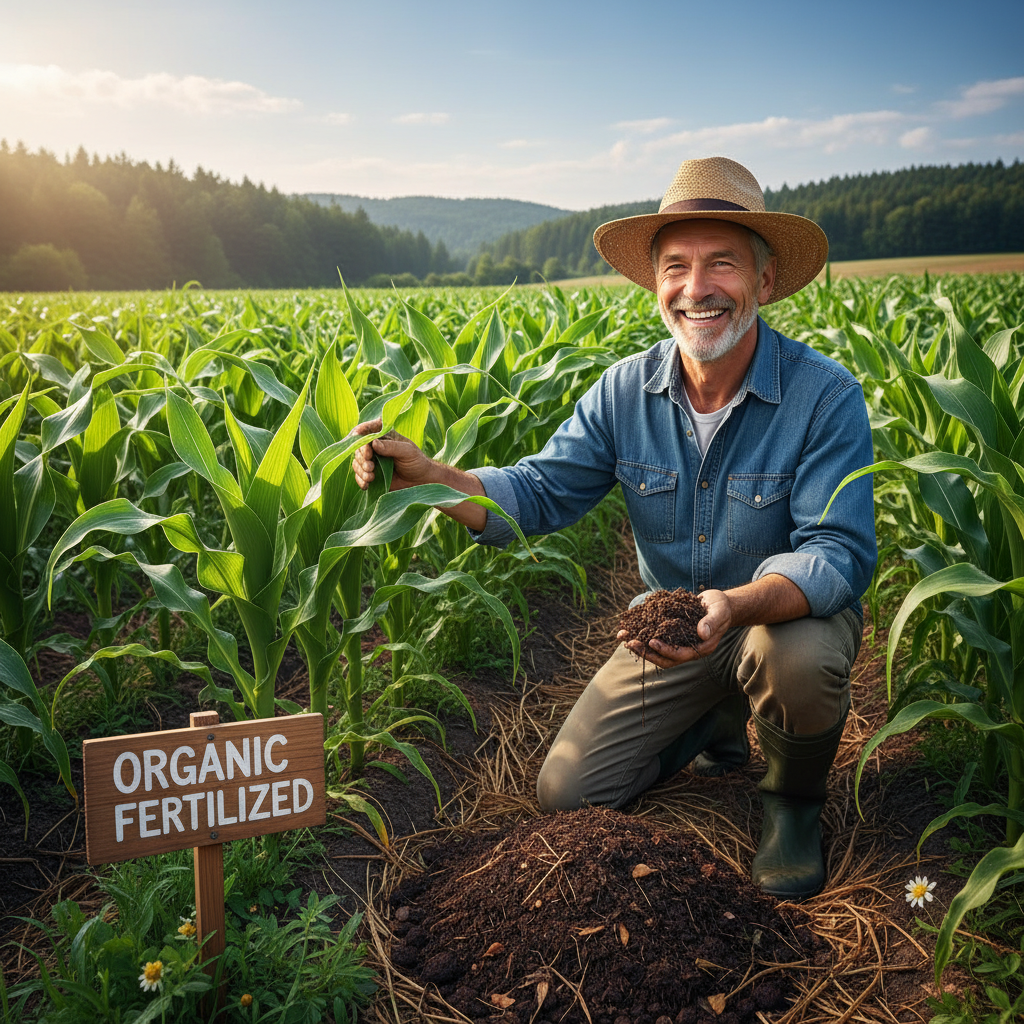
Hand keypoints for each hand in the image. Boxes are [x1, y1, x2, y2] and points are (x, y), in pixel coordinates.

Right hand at [352, 419, 435, 490]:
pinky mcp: (371, 474)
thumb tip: (374, 443)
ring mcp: (372, 461)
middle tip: (370, 466)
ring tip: (371, 477)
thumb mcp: (407, 451)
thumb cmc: (417, 461)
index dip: (360, 435)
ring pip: (357, 463)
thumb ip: (391, 447)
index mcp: (383, 436)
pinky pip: (359, 476)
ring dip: (361, 471)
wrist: (420, 480)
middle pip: (358, 449)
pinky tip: (367, 485)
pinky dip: (361, 480)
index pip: (366, 430)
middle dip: (362, 458)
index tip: (364, 445)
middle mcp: (375, 447)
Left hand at [617, 589, 733, 667]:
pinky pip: (656, 637)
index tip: (651, 642)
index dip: (665, 650)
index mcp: (700, 648)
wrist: (720, 604)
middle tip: (630, 643)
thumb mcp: (719, 612)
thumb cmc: (721, 608)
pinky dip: (643, 633)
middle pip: (664, 658)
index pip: (679, 655)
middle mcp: (687, 648)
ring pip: (657, 650)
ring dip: (640, 645)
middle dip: (646, 652)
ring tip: (623, 637)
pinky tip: (630, 627)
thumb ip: (711, 622)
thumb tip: (702, 633)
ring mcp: (679, 642)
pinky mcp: (672, 634)